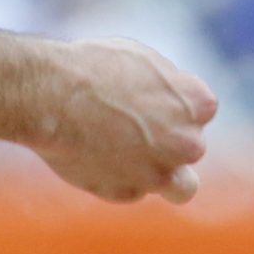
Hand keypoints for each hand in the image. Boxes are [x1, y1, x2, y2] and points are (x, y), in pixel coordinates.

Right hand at [32, 37, 218, 205]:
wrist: (51, 96)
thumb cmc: (93, 68)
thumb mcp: (142, 60)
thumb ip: (167, 87)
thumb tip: (169, 100)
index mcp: (198, 104)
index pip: (202, 111)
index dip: (174, 105)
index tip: (149, 100)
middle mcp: (188, 143)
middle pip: (190, 147)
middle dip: (169, 139)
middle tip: (134, 126)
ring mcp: (158, 173)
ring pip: (182, 188)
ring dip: (167, 177)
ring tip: (139, 163)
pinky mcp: (126, 193)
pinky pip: (131, 190)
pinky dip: (118, 178)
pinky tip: (94, 157)